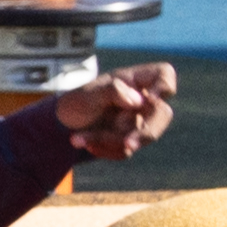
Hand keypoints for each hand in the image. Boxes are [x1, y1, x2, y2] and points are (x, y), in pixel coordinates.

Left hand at [54, 60, 175, 158]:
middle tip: (127, 144)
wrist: (62, 125)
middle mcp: (142, 101)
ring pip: (141, 136)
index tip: (152, 97)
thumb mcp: (87, 94)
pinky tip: (81, 143)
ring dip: (109, 140)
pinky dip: (103, 149)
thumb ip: (112, 91)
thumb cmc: (77, 102)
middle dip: (145, 132)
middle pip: (163, 114)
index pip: (164, 75)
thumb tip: (138, 101)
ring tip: (77, 139)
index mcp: (134, 81)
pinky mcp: (130, 140)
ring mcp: (139, 121)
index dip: (164, 85)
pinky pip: (125, 151)